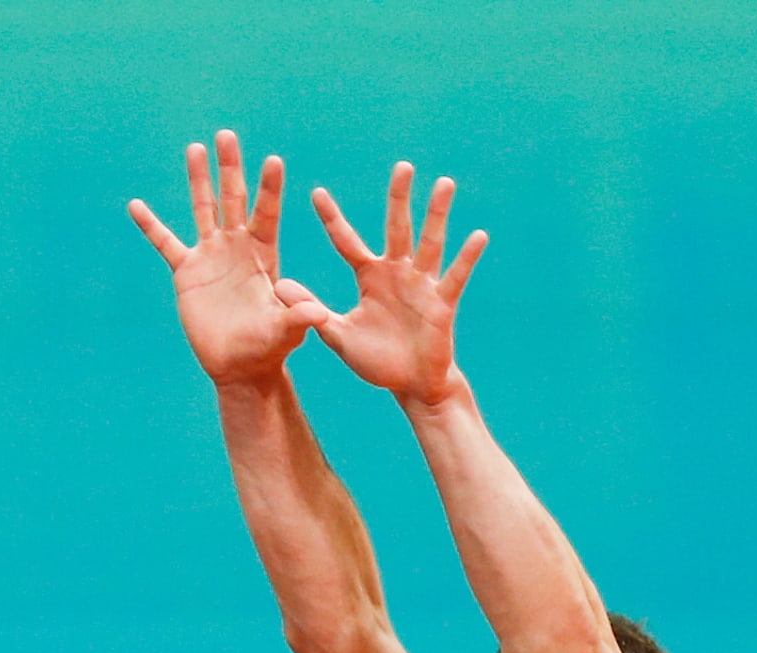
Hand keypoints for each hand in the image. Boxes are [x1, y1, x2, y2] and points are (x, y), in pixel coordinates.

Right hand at [128, 132, 308, 386]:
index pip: (267, 214)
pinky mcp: (187, 273)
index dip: (269, 189)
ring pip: (204, 209)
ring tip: (194, 148)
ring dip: (199, 179)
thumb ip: (297, 318)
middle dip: (231, 167)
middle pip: (234, 199)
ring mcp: (211, 257)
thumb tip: (317, 313)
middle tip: (227, 135)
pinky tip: (136, 205)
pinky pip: (166, 243)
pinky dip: (151, 225)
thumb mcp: (285, 332)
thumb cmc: (267, 349)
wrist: (238, 365)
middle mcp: (238, 247)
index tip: (273, 161)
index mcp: (264, 255)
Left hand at [285, 164, 486, 404]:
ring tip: (444, 183)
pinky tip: (478, 235)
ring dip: (437, 214)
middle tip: (401, 166)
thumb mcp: (337, 333)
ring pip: (430, 242)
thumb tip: (278, 286)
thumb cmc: (375, 358)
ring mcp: (422, 284)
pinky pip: (455, 275)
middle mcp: (396, 272)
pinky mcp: (442, 302)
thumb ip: (310, 308)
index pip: (347, 241)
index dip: (332, 219)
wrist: (409, 383)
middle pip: (396, 228)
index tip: (317, 192)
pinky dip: (466, 257)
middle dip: (398, 199)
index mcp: (369, 277)